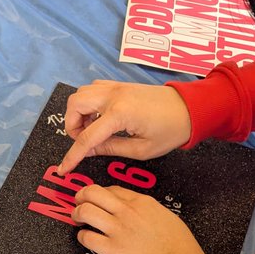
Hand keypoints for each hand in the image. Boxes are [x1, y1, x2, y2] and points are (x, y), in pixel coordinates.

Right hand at [57, 81, 191, 175]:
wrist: (190, 108)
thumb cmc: (171, 131)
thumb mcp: (141, 149)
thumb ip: (111, 149)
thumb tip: (88, 151)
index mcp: (119, 114)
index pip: (86, 137)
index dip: (72, 156)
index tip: (64, 169)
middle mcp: (113, 95)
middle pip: (74, 105)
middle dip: (71, 126)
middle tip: (84, 142)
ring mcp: (115, 86)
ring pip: (80, 94)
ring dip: (78, 113)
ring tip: (93, 130)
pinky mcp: (119, 84)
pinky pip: (92, 89)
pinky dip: (88, 103)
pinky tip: (100, 118)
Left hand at [73, 185, 205, 253]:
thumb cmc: (179, 245)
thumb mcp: (167, 217)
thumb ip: (149, 211)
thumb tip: (140, 213)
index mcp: (141, 202)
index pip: (112, 189)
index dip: (100, 193)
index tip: (97, 199)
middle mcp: (126, 211)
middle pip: (93, 193)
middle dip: (81, 196)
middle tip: (79, 203)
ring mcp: (117, 230)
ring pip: (85, 211)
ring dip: (77, 214)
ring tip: (77, 220)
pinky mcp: (111, 249)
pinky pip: (86, 237)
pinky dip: (82, 236)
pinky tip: (85, 239)